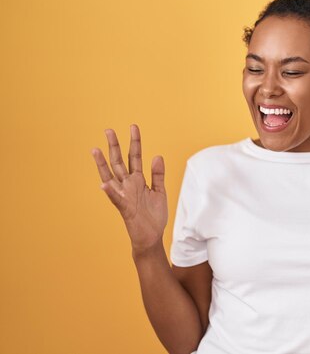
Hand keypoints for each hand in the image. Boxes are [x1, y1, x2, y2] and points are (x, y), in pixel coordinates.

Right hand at [91, 124, 167, 255]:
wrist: (151, 237)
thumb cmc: (153, 216)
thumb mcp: (159, 191)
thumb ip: (157, 175)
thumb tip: (157, 156)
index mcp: (137, 180)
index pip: (135, 157)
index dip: (135, 142)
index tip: (133, 127)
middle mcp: (128, 185)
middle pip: (119, 162)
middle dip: (115, 146)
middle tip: (108, 130)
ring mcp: (125, 196)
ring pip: (112, 177)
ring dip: (103, 164)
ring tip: (95, 150)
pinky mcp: (125, 208)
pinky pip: (117, 199)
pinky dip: (111, 192)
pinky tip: (104, 184)